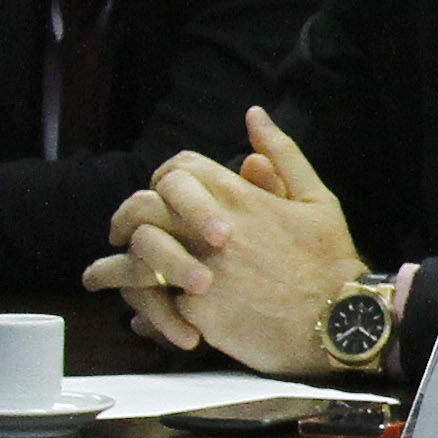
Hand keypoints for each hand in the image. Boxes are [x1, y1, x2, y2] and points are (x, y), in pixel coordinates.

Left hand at [87, 109, 367, 373]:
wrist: (341, 320)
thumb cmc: (330, 259)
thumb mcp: (316, 198)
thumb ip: (282, 156)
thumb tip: (254, 116)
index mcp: (238, 198)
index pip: (178, 171)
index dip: (163, 179)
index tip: (157, 194)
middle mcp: (211, 230)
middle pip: (144, 208)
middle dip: (125, 217)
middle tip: (119, 232)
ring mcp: (200, 272)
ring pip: (134, 259)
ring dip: (110, 268)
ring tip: (96, 278)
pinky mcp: (196, 314)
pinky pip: (152, 307)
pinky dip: (140, 312)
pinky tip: (134, 317)